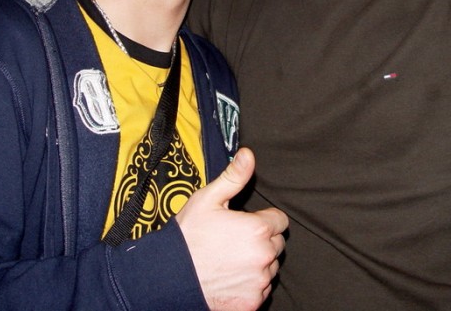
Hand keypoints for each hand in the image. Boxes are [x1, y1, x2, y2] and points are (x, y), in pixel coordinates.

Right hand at [176, 147, 287, 310]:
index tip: (247, 222)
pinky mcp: (252, 302)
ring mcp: (259, 282)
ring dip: (258, 262)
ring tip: (231, 258)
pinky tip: (230, 276)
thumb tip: (248, 154)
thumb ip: (234, 176)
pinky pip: (261, 289)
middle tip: (236, 239)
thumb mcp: (208, 199)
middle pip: (277, 244)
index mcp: (257, 229)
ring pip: (270, 267)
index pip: (280, 220)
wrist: (170, 276)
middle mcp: (264, 257)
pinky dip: (250, 284)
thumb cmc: (189, 236)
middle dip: (262, 240)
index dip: (263, 219)